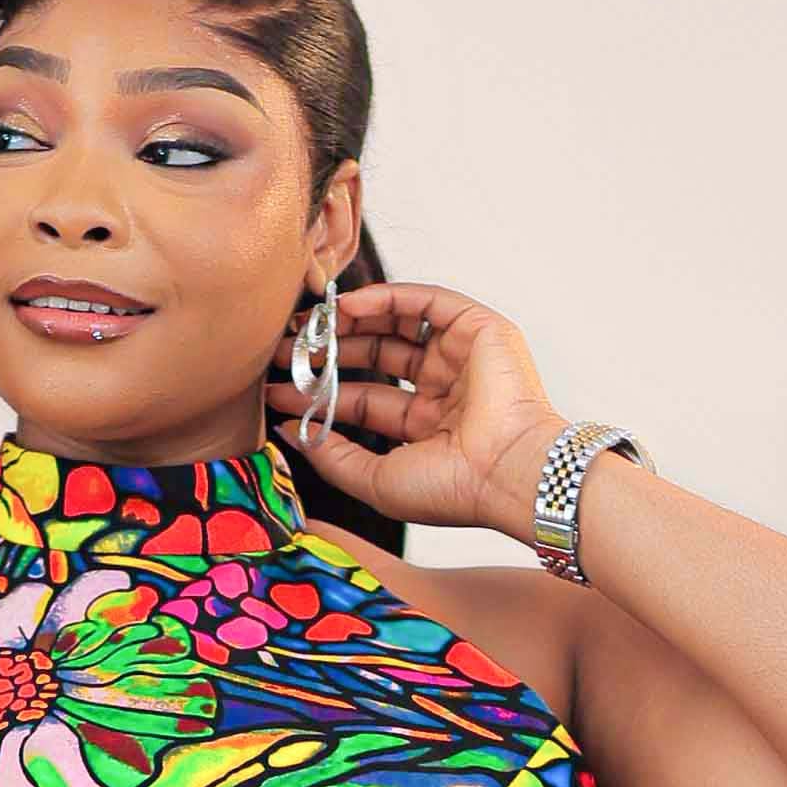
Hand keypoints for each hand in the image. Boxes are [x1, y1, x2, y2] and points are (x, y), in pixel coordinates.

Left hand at [269, 276, 562, 539]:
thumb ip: (331, 457)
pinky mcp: (479, 330)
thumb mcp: (375, 480)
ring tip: (309, 326)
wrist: (506, 474)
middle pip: (377, 358)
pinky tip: (346, 307)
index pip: (365, 400)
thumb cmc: (453, 489)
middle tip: (286, 350)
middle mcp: (445, 390)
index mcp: (427, 428)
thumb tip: (289, 431)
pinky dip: (386, 297)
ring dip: (351, 322)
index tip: (279, 388)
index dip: (321, 393)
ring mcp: (462, 358)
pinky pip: (426, 301)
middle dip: (330, 352)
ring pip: (397, 326)